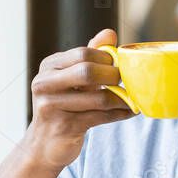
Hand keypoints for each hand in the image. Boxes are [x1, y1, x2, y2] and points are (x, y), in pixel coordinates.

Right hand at [25, 28, 133, 168]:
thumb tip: (110, 33)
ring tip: (133, 99)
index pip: (83, 53)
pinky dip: (119, 114)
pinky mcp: (63, 127)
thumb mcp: (75, 78)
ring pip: (98, 98)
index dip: (107, 58)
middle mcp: (44, 84)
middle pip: (88, 72)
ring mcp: (51, 106)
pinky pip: (100, 117)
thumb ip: (91, 54)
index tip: (119, 65)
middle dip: (113, 76)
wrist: (44, 144)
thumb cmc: (64, 105)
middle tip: (127, 82)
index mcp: (49, 66)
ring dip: (121, 99)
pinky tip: (130, 112)